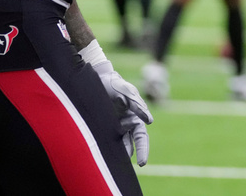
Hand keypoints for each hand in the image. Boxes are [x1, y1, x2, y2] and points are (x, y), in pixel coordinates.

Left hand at [81, 41, 153, 165]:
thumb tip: (150, 121)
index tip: (142, 162)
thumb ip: (138, 105)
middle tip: (136, 167)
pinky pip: (106, 140)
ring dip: (119, 154)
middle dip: (134, 155)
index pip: (141, 137)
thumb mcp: (127, 92)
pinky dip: (107, 148)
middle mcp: (125, 123)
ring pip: (119, 144)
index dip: (143, 149)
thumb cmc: (113, 83)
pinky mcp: (102, 126)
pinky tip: (104, 156)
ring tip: (116, 166)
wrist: (95, 78)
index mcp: (135, 116)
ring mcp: (113, 126)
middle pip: (132, 143)